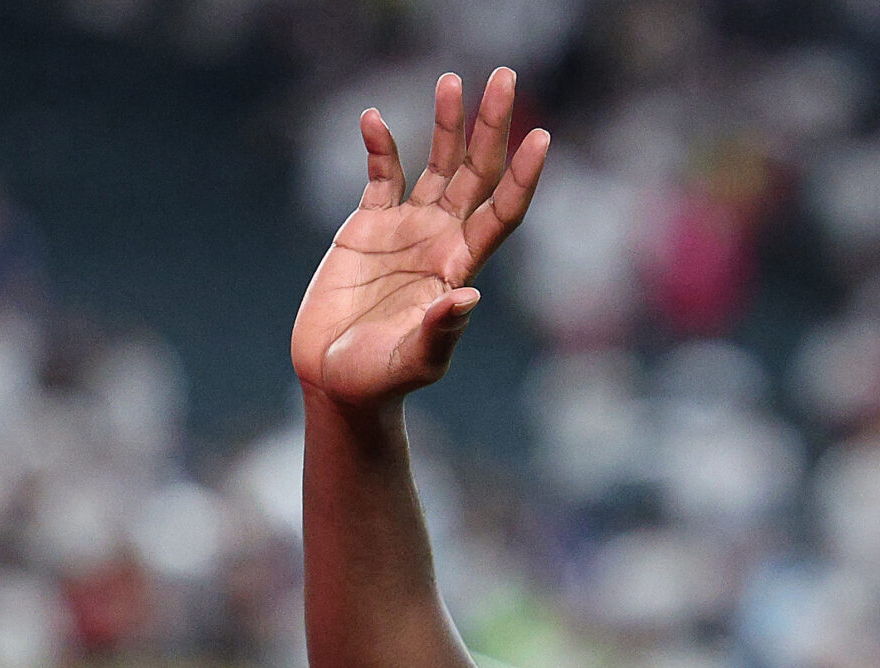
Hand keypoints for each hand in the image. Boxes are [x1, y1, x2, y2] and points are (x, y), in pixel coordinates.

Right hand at [290, 68, 549, 407]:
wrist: (336, 378)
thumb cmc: (382, 380)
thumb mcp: (415, 361)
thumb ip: (440, 333)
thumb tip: (468, 299)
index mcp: (461, 267)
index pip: (503, 212)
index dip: (523, 177)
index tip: (542, 137)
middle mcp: (443, 239)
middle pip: (477, 172)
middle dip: (491, 125)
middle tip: (505, 76)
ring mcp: (408, 227)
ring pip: (436, 163)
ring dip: (446, 123)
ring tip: (453, 80)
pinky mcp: (369, 224)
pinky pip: (381, 174)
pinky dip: (379, 145)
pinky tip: (373, 119)